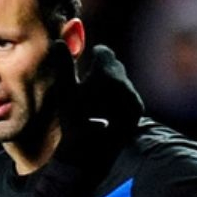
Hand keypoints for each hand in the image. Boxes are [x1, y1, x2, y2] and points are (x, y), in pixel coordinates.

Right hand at [50, 45, 141, 177]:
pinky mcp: (137, 110)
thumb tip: (58, 41)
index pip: (104, 53)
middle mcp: (125, 84)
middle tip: (89, 78)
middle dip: (103, 69)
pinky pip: (129, 93)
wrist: (88, 155)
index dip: (94, 55)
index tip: (87, 60)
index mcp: (106, 75)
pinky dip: (118, 96)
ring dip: (111, 82)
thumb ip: (63, 65)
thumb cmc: (71, 122)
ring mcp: (134, 97)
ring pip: (122, 80)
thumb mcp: (64, 93)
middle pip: (114, 66)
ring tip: (97, 93)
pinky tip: (106, 106)